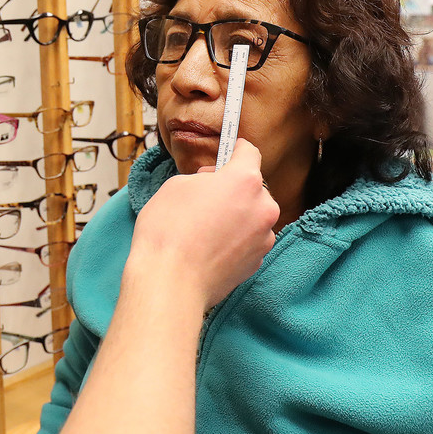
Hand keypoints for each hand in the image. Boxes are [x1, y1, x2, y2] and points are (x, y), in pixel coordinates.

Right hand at [125, 139, 277, 310]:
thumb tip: (211, 184)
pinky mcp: (257, 262)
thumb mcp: (176, 185)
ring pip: (252, 215)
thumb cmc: (168, 231)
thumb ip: (203, 178)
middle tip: (204, 197)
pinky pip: (248, 240)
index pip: (249, 152)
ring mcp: (264, 237)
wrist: (171, 282)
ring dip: (235, 215)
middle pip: (253, 187)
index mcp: (245, 180)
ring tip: (204, 227)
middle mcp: (263, 207)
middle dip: (232, 188)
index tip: (227, 153)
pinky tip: (209, 247)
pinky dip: (234, 240)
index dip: (234, 150)